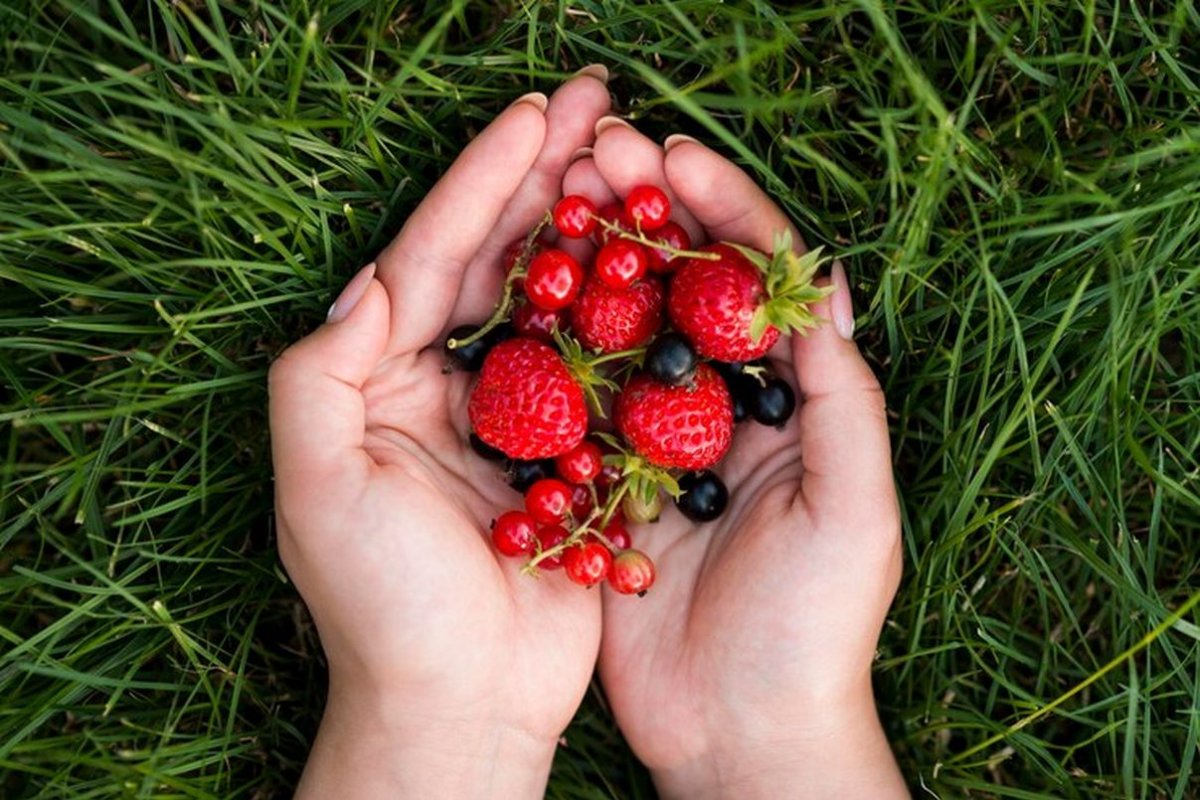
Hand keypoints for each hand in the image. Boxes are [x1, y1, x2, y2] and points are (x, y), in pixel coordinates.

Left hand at [267, 71, 611, 798]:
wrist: (459, 706)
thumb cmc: (380, 608)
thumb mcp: (319, 491)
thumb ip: (321, 376)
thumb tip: (369, 281)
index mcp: (379, 378)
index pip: (429, 256)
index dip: (481, 181)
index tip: (533, 116)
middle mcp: (445, 384)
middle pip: (497, 260)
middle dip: (545, 180)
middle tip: (598, 105)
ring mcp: (515, 416)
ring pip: (557, 300)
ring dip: (595, 230)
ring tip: (637, 161)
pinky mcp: (571, 454)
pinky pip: (605, 367)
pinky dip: (633, 313)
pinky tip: (668, 262)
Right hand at [564, 122, 907, 797]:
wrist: (740, 732)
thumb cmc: (814, 631)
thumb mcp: (855, 514)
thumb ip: (844, 404)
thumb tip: (822, 290)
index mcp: (795, 405)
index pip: (762, 283)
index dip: (724, 212)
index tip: (671, 159)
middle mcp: (727, 411)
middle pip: (686, 288)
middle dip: (646, 214)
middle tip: (595, 149)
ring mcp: (660, 444)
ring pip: (623, 330)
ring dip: (591, 261)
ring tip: (549, 196)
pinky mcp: (605, 484)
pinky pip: (575, 404)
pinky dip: (549, 350)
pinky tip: (515, 301)